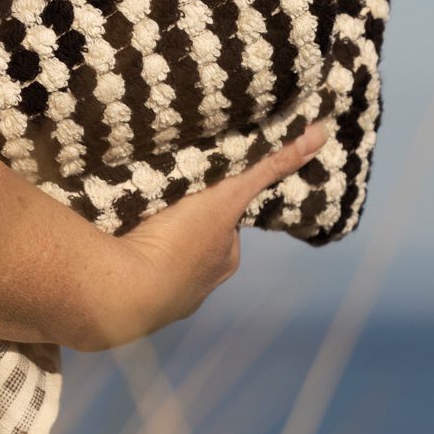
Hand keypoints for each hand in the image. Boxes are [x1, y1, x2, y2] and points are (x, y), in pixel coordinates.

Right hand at [74, 122, 329, 350]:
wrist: (124, 290)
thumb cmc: (181, 242)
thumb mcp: (229, 195)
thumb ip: (269, 166)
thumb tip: (322, 132)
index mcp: (223, 261)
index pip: (225, 225)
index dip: (213, 206)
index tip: (195, 190)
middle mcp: (198, 285)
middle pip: (195, 244)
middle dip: (182, 227)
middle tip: (161, 201)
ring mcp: (160, 297)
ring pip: (160, 261)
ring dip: (151, 244)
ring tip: (131, 220)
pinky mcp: (124, 301)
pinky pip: (128, 272)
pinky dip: (123, 259)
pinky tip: (111, 243)